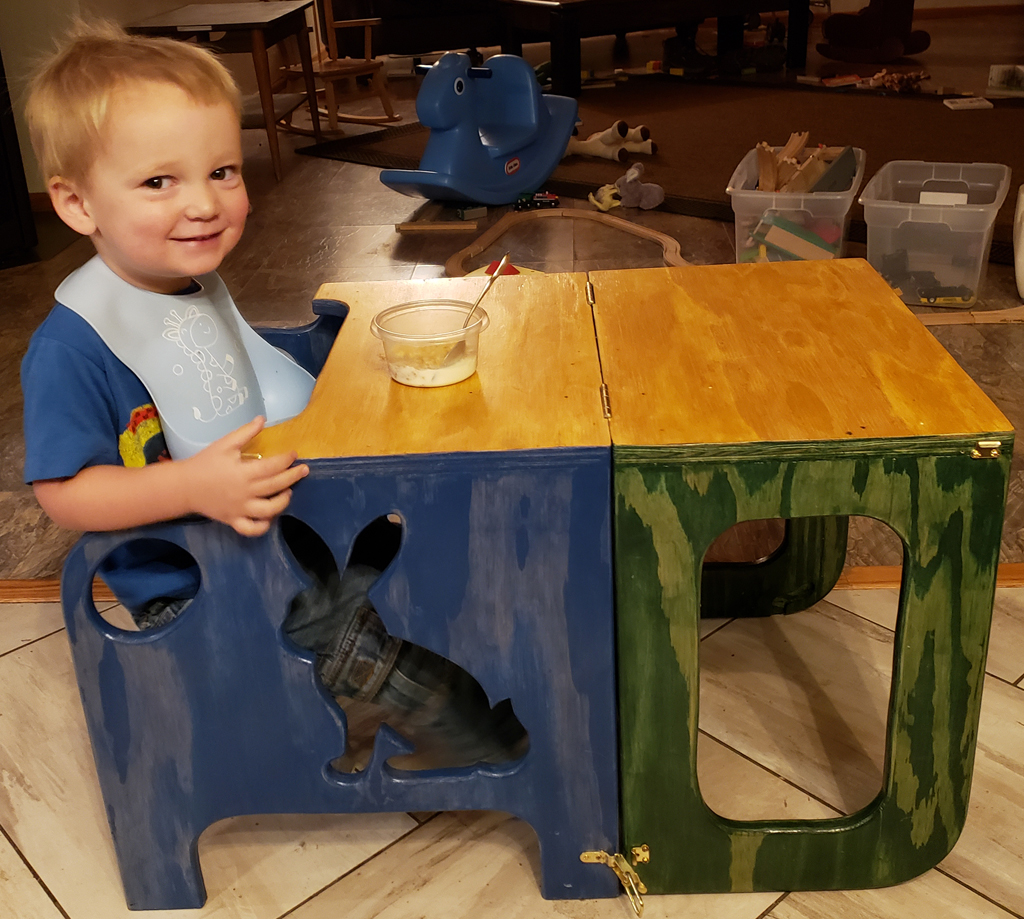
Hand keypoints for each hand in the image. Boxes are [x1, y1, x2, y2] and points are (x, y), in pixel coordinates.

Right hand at [183, 416, 308, 536]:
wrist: (184, 486)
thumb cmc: (205, 463)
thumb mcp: (225, 444)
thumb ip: (245, 432)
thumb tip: (262, 418)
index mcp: (243, 472)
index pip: (272, 466)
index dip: (286, 460)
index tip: (294, 454)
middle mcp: (244, 492)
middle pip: (276, 486)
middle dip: (293, 477)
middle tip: (304, 470)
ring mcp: (240, 509)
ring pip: (269, 510)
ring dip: (283, 502)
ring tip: (288, 492)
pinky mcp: (234, 521)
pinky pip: (252, 529)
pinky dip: (263, 526)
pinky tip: (270, 516)